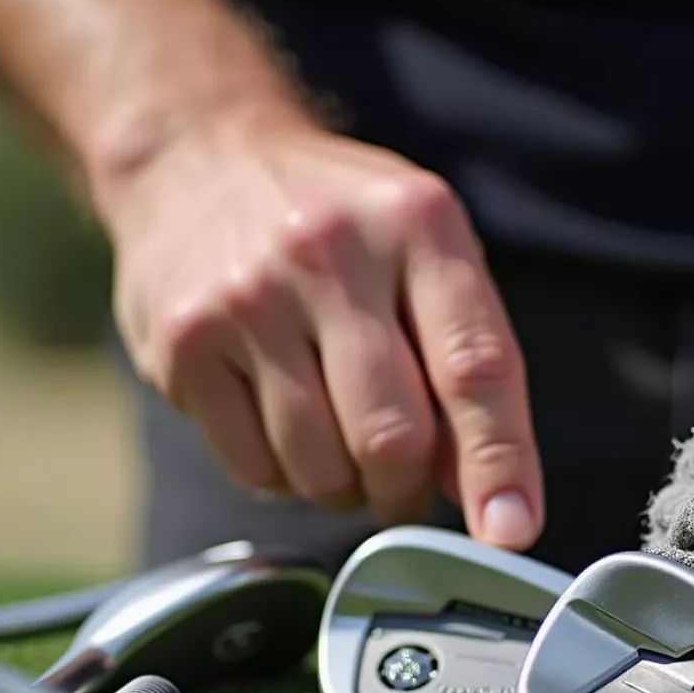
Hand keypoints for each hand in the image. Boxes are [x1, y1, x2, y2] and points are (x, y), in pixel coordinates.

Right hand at [99, 109, 543, 548]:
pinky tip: (282, 427)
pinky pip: (255, 469)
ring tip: (337, 444)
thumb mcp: (420, 250)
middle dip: (405, 490)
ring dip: (343, 489)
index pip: (474, 366)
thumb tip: (484, 491)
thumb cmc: (336, 224)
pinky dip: (284, 477)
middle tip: (401, 490)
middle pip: (391, 436)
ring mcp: (247, 300)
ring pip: (320, 467)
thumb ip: (462, 356)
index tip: (510, 533)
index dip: (499, 462)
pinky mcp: (183, 345)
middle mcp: (329, 254)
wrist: (197, 159)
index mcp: (415, 226)